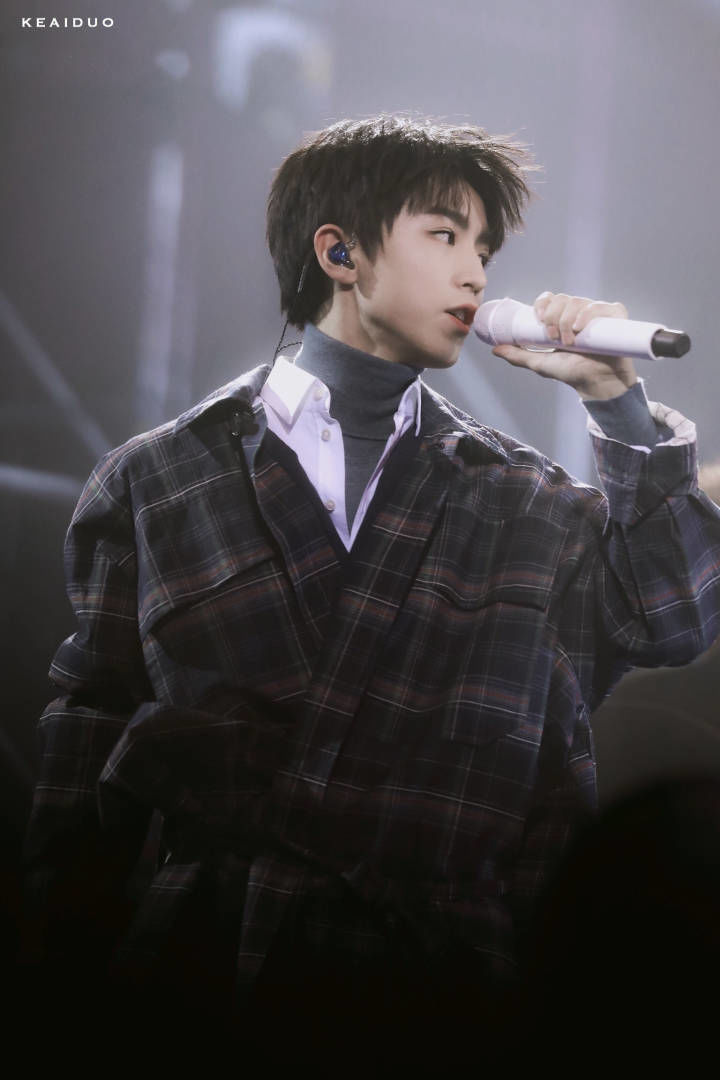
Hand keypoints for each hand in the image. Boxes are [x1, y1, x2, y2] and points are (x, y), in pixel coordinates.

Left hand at [491, 291, 638, 399]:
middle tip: (554, 338)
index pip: (549, 298)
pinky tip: (580, 327)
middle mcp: (578, 311)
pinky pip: (600, 305)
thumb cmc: (570, 372)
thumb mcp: (540, 364)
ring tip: (570, 341)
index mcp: (561, 317)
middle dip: (553, 317)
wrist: (595, 382)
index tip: (539, 320)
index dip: (543, 304)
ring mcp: (596, 312)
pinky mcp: (614, 316)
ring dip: (567, 320)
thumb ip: (518, 356)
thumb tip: (494, 350)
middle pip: (562, 299)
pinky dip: (588, 313)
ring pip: (577, 301)